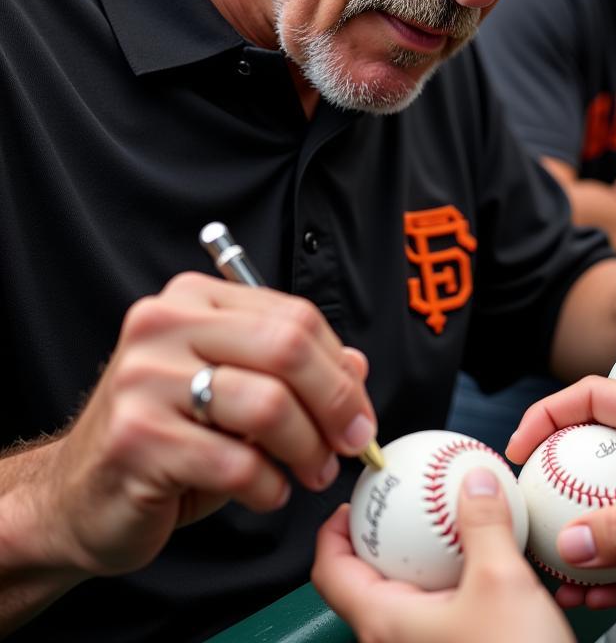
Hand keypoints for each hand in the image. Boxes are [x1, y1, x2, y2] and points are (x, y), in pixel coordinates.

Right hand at [30, 272, 375, 577]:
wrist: (76, 494)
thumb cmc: (166, 436)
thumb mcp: (234, 391)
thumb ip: (293, 371)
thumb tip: (357, 367)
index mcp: (194, 300)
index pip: (294, 316)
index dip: (340, 367)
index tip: (360, 409)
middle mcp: (164, 325)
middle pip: (287, 348)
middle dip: (337, 402)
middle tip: (353, 441)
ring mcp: (145, 379)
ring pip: (269, 404)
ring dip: (308, 449)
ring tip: (313, 474)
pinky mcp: (137, 439)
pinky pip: (237, 462)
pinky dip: (269, 486)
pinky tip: (267, 493)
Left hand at [312, 469, 572, 642]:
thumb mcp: (502, 580)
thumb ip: (485, 523)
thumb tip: (476, 481)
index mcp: (385, 623)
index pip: (329, 572)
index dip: (332, 531)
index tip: (350, 503)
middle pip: (364, 580)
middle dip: (381, 537)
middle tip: (401, 505)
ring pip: (402, 598)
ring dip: (418, 560)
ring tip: (443, 528)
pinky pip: (432, 611)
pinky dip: (444, 581)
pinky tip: (478, 566)